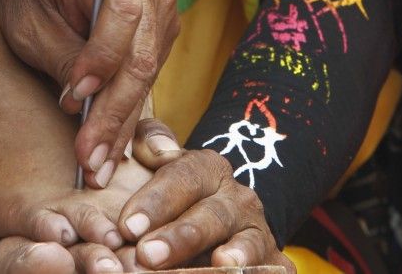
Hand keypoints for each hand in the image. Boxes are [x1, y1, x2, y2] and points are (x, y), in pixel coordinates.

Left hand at [0, 0, 178, 189]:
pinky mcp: (161, 32)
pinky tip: (109, 146)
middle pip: (141, 55)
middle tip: (89, 159)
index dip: (101, 58)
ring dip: (121, 122)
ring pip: (148, 74)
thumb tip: (81, 103)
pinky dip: (127, 112)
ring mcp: (162, 8)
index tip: (72, 97)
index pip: (122, 14)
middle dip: (113, 112)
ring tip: (96, 165)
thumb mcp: (28, 18)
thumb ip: (59, 54)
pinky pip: (149, 77)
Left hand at [117, 119, 294, 271]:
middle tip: (147, 254)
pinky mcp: (273, 262)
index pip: (183, 177)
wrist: (212, 222)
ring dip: (231, 255)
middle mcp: (238, 198)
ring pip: (247, 242)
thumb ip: (150, 142)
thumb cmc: (173, 195)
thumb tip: (159, 150)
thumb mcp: (159, 163)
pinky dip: (256, 271)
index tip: (128, 226)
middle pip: (211, 215)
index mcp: (209, 168)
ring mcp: (259, 232)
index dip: (155, 201)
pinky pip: (269, 269)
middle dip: (180, 236)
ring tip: (217, 263)